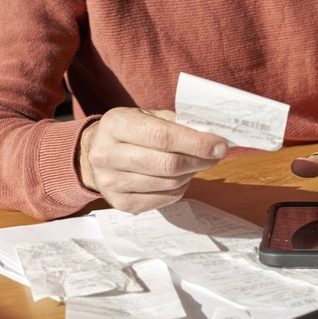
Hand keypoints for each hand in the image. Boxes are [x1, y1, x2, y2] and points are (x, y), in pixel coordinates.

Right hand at [78, 107, 227, 213]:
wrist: (97, 153)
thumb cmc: (132, 132)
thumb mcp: (147, 116)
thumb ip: (177, 122)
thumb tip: (212, 135)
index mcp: (115, 125)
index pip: (163, 136)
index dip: (196, 143)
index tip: (220, 145)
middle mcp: (106, 154)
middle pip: (167, 164)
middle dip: (199, 160)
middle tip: (215, 156)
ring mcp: (110, 182)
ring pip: (168, 183)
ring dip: (191, 174)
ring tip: (195, 164)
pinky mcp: (120, 203)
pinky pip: (164, 199)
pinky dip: (180, 188)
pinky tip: (180, 177)